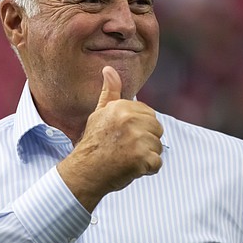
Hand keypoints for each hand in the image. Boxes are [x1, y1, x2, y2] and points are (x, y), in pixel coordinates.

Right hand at [57, 66, 162, 211]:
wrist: (84, 172)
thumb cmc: (93, 144)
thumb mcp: (99, 114)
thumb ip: (110, 92)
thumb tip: (109, 69)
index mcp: (122, 107)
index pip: (149, 115)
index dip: (139, 128)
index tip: (123, 136)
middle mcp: (130, 120)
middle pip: (156, 130)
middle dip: (145, 141)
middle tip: (125, 149)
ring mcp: (137, 139)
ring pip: (158, 147)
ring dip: (146, 156)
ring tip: (126, 158)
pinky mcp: (142, 158)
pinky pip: (156, 163)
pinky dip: (147, 170)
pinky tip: (131, 168)